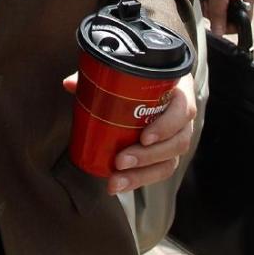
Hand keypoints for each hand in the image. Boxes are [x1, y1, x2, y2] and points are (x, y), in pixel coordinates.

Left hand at [107, 74, 195, 194]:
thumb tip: (69, 84)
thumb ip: (101, 75)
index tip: (144, 137)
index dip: (166, 126)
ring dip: (143, 174)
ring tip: (117, 180)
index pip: (184, 109)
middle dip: (148, 157)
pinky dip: (140, 179)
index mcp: (179, 90)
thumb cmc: (141, 75)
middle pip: (177, 142)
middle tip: (120, 161)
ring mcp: (178, 137)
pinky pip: (160, 170)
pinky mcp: (168, 154)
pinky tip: (121, 184)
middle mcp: (183, 117)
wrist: (155, 82)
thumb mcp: (128, 70)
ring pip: (170, 162)